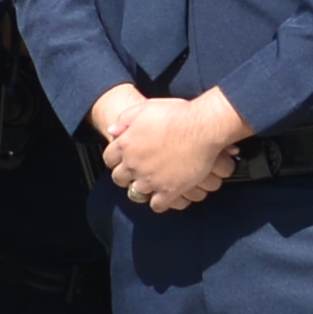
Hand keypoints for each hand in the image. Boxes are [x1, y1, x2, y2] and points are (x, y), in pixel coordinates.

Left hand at [91, 85, 243, 214]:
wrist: (203, 127)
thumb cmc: (177, 114)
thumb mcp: (146, 108)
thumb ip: (125, 119)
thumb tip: (112, 130)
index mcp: (126, 144)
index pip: (109, 158)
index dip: (115, 159)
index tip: (123, 159)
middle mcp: (134, 164)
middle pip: (119, 178)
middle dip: (125, 176)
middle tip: (135, 173)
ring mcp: (150, 179)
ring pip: (136, 193)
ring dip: (142, 188)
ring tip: (151, 183)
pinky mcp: (169, 190)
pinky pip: (157, 205)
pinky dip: (159, 201)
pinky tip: (165, 194)